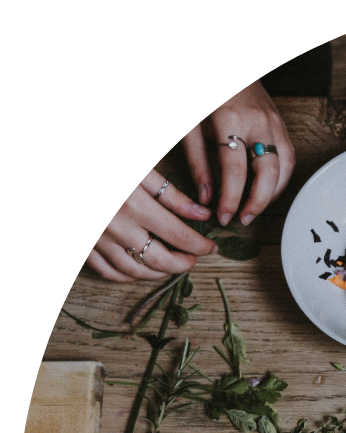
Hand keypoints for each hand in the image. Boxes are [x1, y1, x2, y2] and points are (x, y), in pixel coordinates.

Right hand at [86, 169, 216, 282]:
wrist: (47, 168)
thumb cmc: (96, 156)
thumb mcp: (139, 171)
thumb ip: (170, 194)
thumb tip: (202, 215)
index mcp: (134, 205)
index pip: (180, 237)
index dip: (201, 246)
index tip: (211, 247)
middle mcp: (116, 228)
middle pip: (161, 261)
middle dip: (183, 264)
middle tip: (194, 258)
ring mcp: (97, 240)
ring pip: (136, 271)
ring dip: (159, 272)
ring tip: (171, 264)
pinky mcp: (82, 246)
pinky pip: (107, 272)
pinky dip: (127, 276)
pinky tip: (139, 269)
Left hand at [182, 80, 294, 226]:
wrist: (225, 63)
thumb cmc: (206, 96)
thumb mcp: (189, 125)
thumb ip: (197, 162)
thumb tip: (205, 197)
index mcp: (229, 119)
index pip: (235, 171)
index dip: (230, 199)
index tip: (223, 217)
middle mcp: (257, 122)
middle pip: (267, 173)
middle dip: (257, 202)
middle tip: (243, 219)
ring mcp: (273, 122)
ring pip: (283, 168)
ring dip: (271, 194)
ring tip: (254, 208)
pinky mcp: (281, 124)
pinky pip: (288, 158)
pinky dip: (280, 179)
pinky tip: (266, 189)